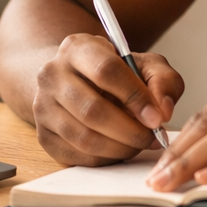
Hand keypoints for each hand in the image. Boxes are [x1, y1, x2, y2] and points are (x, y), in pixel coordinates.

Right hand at [31, 33, 184, 166]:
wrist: (76, 81)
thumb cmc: (115, 74)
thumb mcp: (144, 65)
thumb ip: (163, 81)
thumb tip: (163, 111)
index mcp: (77, 48)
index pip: (106, 70)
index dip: (135, 97)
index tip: (157, 118)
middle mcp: (52, 74)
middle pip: (92, 109)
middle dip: (130, 130)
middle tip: (152, 137)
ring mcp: (43, 106)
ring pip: (84, 138)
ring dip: (120, 148)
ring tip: (139, 143)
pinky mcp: (43, 135)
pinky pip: (78, 156)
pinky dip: (106, 159)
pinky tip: (120, 149)